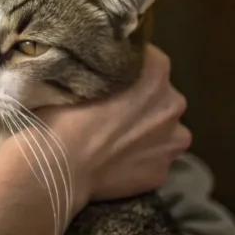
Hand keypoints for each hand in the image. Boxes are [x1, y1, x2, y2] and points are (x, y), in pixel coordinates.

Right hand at [19, 44, 191, 208]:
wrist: (60, 165)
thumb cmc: (65, 111)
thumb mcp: (84, 70)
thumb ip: (108, 66)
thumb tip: (107, 66)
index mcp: (157, 72)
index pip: (150, 60)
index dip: (130, 67)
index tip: (112, 76)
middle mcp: (174, 104)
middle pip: (161, 97)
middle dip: (143, 101)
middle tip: (111, 109)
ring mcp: (172, 143)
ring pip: (163, 131)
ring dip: (147, 131)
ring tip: (114, 138)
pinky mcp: (161, 174)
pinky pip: (153, 160)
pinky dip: (139, 160)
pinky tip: (115, 162)